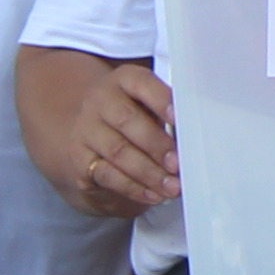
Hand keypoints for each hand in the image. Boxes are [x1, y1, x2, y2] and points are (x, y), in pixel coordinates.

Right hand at [49, 57, 178, 217]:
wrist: (89, 129)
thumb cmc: (135, 115)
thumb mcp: (148, 104)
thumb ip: (168, 114)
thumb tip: (193, 138)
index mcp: (123, 80)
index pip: (141, 83)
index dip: (161, 100)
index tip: (179, 118)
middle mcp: (100, 100)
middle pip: (127, 120)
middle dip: (156, 145)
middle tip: (177, 164)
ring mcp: (86, 129)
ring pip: (118, 151)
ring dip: (148, 173)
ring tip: (171, 187)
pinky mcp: (80, 159)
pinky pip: (108, 175)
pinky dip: (134, 188)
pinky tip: (153, 195)